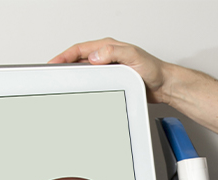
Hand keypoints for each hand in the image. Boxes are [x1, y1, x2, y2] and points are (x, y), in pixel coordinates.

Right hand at [48, 38, 169, 103]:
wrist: (164, 86)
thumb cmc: (153, 71)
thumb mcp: (133, 57)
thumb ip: (114, 53)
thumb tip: (95, 56)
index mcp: (109, 48)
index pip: (80, 49)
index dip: (64, 56)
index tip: (53, 63)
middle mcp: (107, 58)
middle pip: (79, 61)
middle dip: (64, 67)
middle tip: (53, 76)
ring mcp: (109, 70)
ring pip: (86, 73)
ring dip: (75, 79)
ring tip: (63, 86)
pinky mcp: (113, 82)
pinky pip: (95, 84)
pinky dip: (86, 88)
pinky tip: (82, 95)